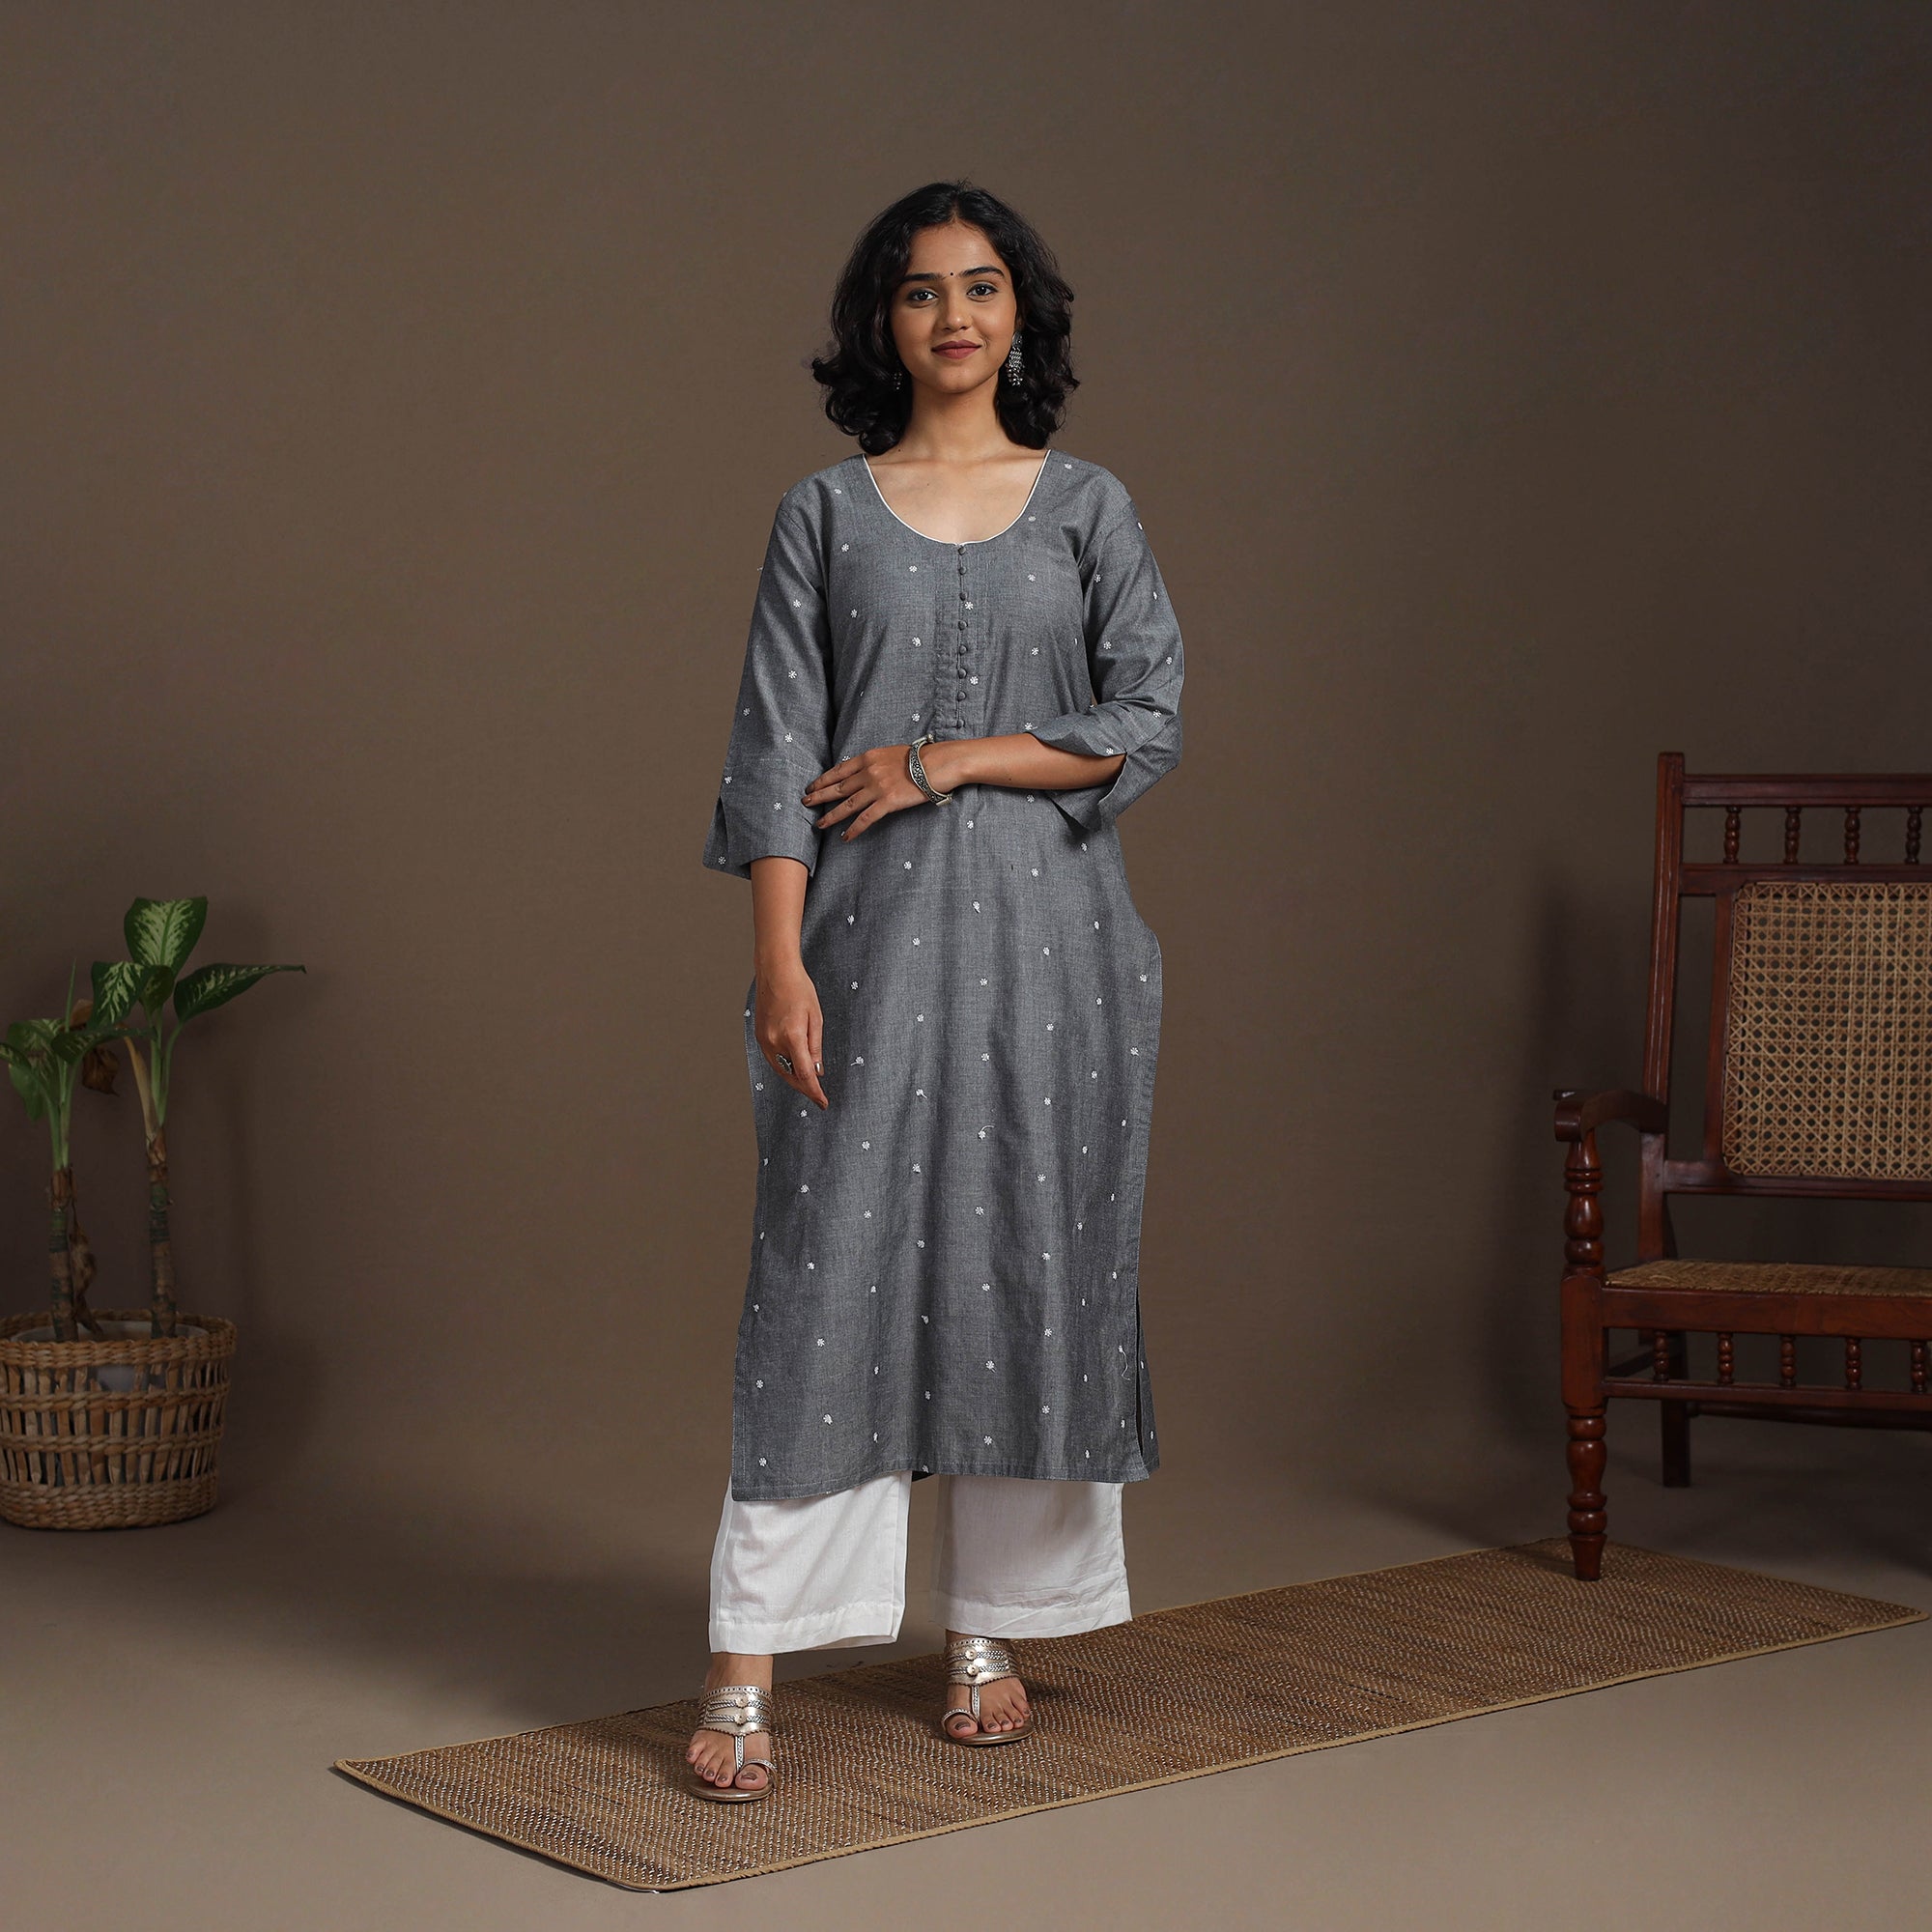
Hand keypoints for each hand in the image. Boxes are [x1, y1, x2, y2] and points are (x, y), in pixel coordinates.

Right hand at [756, 957, 826, 1108]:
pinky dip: (785, 1067)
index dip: (814, 1091)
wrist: (775, 972)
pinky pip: (773, 1059)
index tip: (823, 1102)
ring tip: (809, 1084)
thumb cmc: (799, 989)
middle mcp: (774, 1041)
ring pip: (780, 1070)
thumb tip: (817, 1071)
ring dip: (794, 1079)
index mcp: (792, 1036)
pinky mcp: (759, 1036)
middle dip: (805, 1088)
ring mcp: (764, 1040)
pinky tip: (795, 1068)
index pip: (804, 1074)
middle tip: (818, 1096)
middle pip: (790, 1076)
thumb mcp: (816, 1018)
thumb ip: (816, 1047)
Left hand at [802, 744, 933, 840]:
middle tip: (805, 803)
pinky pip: (866, 819)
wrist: (935, 764)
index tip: (812, 786)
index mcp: (868, 758)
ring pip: (847, 805)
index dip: (823, 780)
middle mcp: (868, 773)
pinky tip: (845, 837)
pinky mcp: (887, 802)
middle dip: (819, 796)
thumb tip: (861, 774)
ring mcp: (876, 788)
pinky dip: (854, 829)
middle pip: (838, 787)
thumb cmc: (917, 759)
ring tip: (819, 823)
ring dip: (831, 815)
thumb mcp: (889, 754)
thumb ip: (873, 763)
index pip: (838, 770)